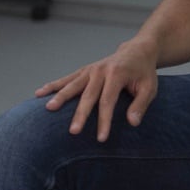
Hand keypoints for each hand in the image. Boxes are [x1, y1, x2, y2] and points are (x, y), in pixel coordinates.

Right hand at [35, 39, 158, 141]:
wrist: (138, 51)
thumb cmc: (144, 73)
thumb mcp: (150, 87)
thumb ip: (141, 105)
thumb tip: (132, 123)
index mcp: (118, 74)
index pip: (108, 100)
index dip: (104, 120)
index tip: (101, 138)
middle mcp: (102, 70)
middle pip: (88, 95)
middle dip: (80, 114)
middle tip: (73, 131)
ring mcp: (91, 69)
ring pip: (73, 85)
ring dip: (60, 96)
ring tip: (48, 108)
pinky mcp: (85, 70)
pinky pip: (67, 78)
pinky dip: (53, 85)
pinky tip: (39, 93)